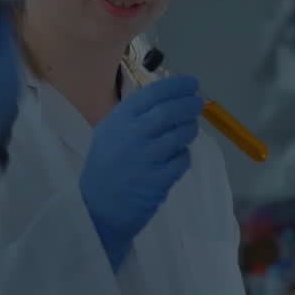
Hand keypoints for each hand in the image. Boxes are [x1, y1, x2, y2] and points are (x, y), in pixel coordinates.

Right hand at [80, 75, 202, 270]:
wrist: (97, 210)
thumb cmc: (106, 168)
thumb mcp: (110, 134)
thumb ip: (136, 117)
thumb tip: (171, 98)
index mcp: (118, 121)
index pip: (152, 94)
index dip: (176, 86)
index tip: (191, 84)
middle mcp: (132, 135)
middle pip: (170, 111)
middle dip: (189, 104)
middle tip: (198, 103)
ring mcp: (146, 158)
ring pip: (180, 135)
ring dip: (190, 129)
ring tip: (189, 129)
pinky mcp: (158, 180)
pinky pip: (182, 160)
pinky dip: (184, 156)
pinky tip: (177, 157)